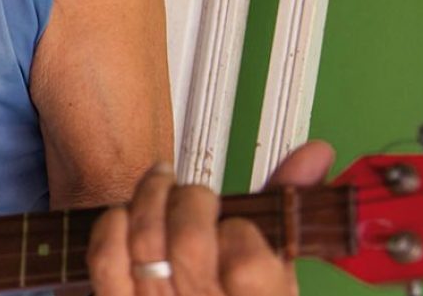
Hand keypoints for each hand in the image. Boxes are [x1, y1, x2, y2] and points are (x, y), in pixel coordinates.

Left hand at [86, 141, 334, 294]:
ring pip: (146, 240)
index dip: (239, 231)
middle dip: (192, 200)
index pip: (247, 260)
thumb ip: (289, 207)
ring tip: (161, 184)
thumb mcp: (278, 270)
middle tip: (196, 195)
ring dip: (151, 197)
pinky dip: (113, 225)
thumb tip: (316, 152)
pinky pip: (106, 260)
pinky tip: (125, 214)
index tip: (238, 226)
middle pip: (189, 240)